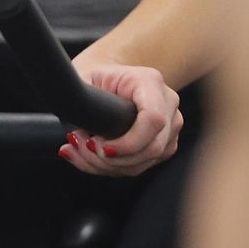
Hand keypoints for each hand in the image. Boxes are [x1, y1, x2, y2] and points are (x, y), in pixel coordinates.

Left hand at [59, 54, 181, 175]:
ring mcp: (171, 125)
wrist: (109, 80)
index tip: (96, 146)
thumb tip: (77, 128)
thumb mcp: (83, 80)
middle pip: (152, 148)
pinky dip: (111, 168)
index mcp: (150, 82)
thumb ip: (81, 100)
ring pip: (144, 162)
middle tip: (81, 146)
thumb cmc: (96, 79)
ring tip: (80, 150)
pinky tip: (91, 158)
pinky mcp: (165, 144)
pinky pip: (141, 166)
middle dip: (111, 158)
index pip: (153, 120)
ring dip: (106, 165)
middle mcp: (168, 103)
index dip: (127, 142)